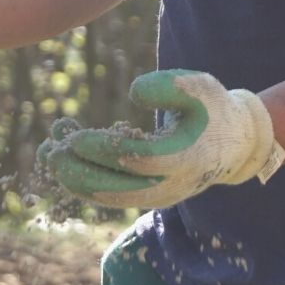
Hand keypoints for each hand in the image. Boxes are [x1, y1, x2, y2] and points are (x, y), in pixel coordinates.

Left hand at [36, 70, 284, 208]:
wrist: (235, 144)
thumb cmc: (213, 108)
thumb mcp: (199, 85)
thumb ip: (169, 85)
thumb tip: (134, 92)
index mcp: (183, 157)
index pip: (133, 158)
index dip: (100, 149)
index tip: (73, 136)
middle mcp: (170, 185)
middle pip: (116, 187)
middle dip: (77, 170)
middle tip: (49, 151)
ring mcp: (161, 197)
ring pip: (111, 196)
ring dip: (76, 179)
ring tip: (49, 155)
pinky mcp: (152, 198)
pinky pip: (115, 196)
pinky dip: (88, 182)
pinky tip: (67, 164)